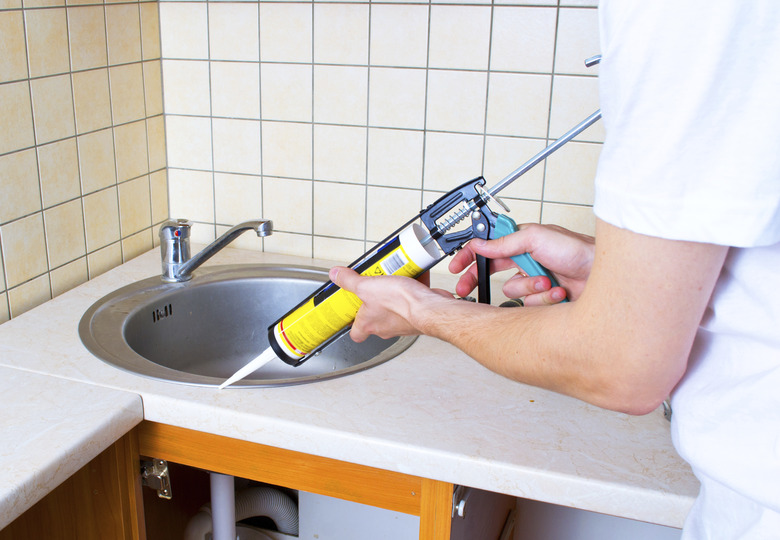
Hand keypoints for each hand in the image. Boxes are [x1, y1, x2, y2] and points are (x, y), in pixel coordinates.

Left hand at [329, 267, 455, 341]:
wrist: (430, 308)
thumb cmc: (401, 304)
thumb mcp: (367, 286)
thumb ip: (350, 281)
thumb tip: (335, 275)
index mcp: (369, 324)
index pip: (356, 333)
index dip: (352, 324)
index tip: (351, 313)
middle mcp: (386, 327)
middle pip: (376, 318)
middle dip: (376, 302)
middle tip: (374, 287)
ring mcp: (403, 323)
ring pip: (395, 310)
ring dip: (395, 296)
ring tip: (393, 279)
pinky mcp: (418, 317)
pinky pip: (413, 304)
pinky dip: (413, 291)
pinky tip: (412, 278)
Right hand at [449, 224, 594, 304]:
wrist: (602, 274)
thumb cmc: (578, 250)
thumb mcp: (537, 237)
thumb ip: (505, 242)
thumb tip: (481, 244)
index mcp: (521, 242)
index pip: (487, 248)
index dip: (469, 256)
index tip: (456, 267)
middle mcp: (526, 261)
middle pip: (492, 273)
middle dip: (481, 280)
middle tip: (466, 289)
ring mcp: (534, 280)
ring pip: (513, 292)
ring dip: (530, 288)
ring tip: (548, 282)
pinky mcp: (544, 298)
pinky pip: (530, 306)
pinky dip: (544, 300)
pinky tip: (558, 292)